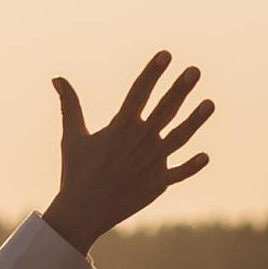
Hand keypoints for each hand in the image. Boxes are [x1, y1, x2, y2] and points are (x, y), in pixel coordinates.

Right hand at [42, 55, 214, 256]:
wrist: (82, 213)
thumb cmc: (76, 173)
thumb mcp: (72, 136)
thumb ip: (70, 105)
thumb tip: (57, 78)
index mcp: (119, 128)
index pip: (139, 93)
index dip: (152, 72)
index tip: (166, 55)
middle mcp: (139, 142)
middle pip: (164, 110)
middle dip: (180, 90)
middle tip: (195, 71)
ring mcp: (150, 163)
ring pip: (178, 138)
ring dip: (195, 121)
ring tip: (210, 103)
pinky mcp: (156, 184)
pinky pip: (178, 174)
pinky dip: (191, 167)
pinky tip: (205, 156)